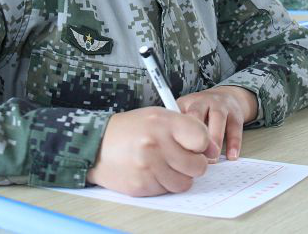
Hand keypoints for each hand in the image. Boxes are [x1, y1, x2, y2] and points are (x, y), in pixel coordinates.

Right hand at [86, 107, 218, 196]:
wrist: (95, 145)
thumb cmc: (131, 129)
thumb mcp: (157, 117)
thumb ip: (185, 128)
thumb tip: (212, 149)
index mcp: (162, 122)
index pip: (202, 138)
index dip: (203, 144)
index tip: (197, 146)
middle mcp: (156, 144)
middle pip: (198, 166)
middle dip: (194, 164)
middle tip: (181, 157)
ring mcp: (148, 167)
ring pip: (184, 183)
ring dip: (179, 176)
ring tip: (164, 165)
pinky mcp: (141, 186)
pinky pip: (166, 191)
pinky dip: (163, 184)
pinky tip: (150, 171)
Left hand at [177, 86, 257, 160]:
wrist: (227, 96)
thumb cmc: (202, 111)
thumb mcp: (186, 113)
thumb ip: (179, 129)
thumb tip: (176, 153)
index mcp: (187, 102)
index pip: (177, 115)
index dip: (176, 132)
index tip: (177, 150)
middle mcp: (203, 101)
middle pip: (196, 113)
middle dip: (194, 134)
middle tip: (194, 156)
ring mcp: (221, 106)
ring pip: (217, 118)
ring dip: (215, 139)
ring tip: (213, 158)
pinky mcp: (236, 115)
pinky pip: (235, 128)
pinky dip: (234, 143)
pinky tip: (231, 155)